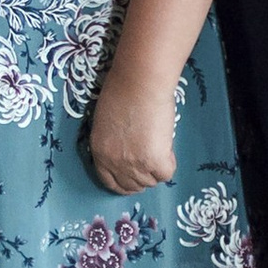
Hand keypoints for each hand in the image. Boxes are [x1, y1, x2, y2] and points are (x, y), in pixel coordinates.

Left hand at [88, 72, 177, 193]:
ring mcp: (134, 164)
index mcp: (99, 151)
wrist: (139, 83)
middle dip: (142, 176)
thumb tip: (126, 151)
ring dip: (156, 167)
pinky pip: (166, 173)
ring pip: (151, 180)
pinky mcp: (155, 162)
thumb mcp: (106, 121)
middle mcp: (114, 162)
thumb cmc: (122, 91)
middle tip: (151, 162)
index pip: (109, 181)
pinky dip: (169, 161)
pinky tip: (165, 143)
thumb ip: (113, 141)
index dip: (123, 184)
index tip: (133, 182)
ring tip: (156, 143)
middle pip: (132, 185)